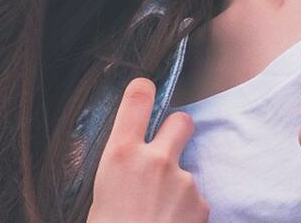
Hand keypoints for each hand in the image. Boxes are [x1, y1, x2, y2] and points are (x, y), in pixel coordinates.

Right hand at [87, 77, 209, 222]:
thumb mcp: (99, 193)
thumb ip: (116, 165)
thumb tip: (122, 155)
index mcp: (120, 155)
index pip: (138, 98)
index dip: (143, 89)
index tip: (146, 89)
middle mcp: (155, 159)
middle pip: (181, 120)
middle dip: (178, 130)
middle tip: (167, 147)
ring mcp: (182, 180)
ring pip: (187, 168)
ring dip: (178, 183)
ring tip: (159, 212)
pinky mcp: (201, 203)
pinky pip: (196, 197)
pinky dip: (187, 209)